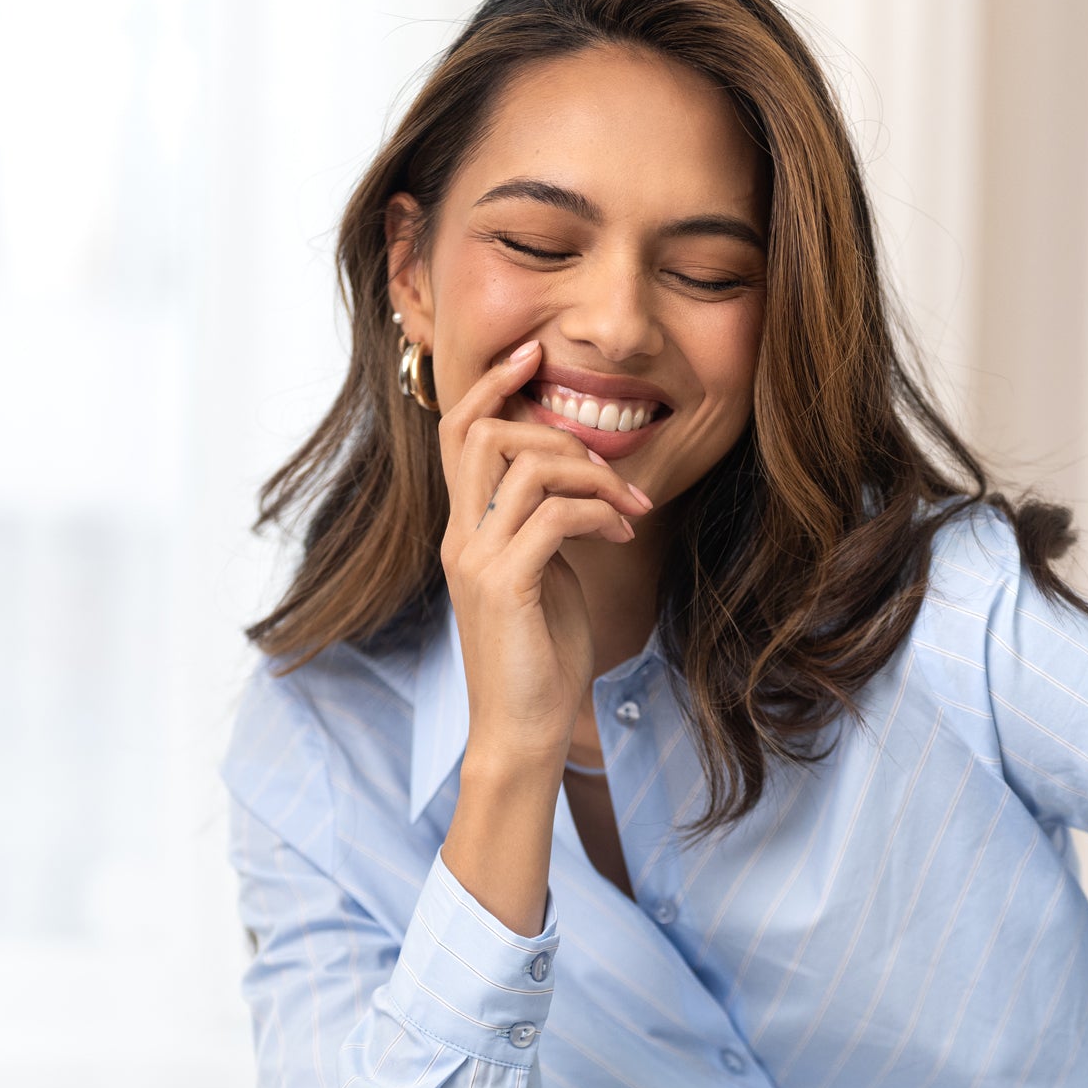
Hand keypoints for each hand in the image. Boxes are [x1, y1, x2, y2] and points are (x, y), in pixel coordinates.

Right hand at [438, 339, 652, 774]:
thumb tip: (577, 492)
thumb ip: (544, 530)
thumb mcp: (544, 579)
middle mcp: (460, 538)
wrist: (523, 732)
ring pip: (525, 468)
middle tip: (613, 462)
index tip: (533, 355)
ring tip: (630, 505)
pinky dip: (597, 510)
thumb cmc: (541, 661)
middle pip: (482, 433)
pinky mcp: (507, 585)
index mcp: (465, 531)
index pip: (457, 433)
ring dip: (591, 474)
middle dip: (555, 429)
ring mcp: (478, 561)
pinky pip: (553, 515)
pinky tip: (624, 529)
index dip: (491, 384)